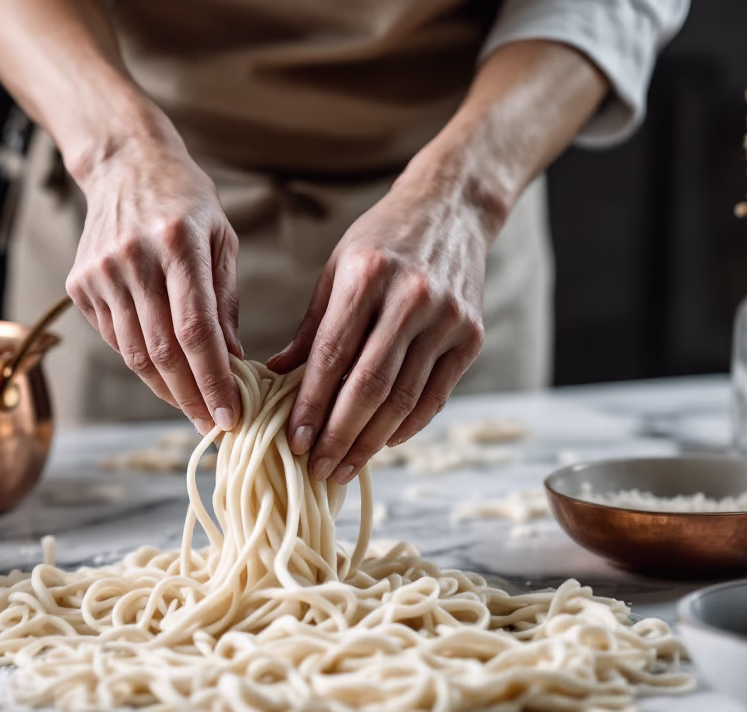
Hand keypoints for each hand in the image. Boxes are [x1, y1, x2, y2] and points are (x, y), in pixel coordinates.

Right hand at [65, 141, 242, 432]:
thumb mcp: (222, 239)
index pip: (196, 330)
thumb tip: (235, 365)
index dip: (213, 380)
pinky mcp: (80, 284)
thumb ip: (226, 302)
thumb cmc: (186, 202)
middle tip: (214, 426)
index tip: (230, 415)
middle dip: (192, 398)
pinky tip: (164, 373)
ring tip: (193, 408)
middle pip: (163, 351)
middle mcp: (135, 259)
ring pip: (134, 353)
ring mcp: (101, 272)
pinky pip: (115, 339)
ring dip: (166, 390)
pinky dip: (141, 363)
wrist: (124, 164)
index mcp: (179, 243)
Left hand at [267, 166, 492, 482]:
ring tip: (344, 467)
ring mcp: (446, 317)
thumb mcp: (337, 270)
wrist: (451, 207)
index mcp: (367, 276)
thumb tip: (275, 377)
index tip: (294, 441)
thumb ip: (311, 327)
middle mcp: (410, 297)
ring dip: (371, 442)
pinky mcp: (471, 335)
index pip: (333, 356)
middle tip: (317, 469)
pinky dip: (408, 426)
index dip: (311, 405)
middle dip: (339, 435)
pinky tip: (384, 444)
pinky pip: (436, 395)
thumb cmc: (382, 240)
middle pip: (370, 385)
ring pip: (404, 398)